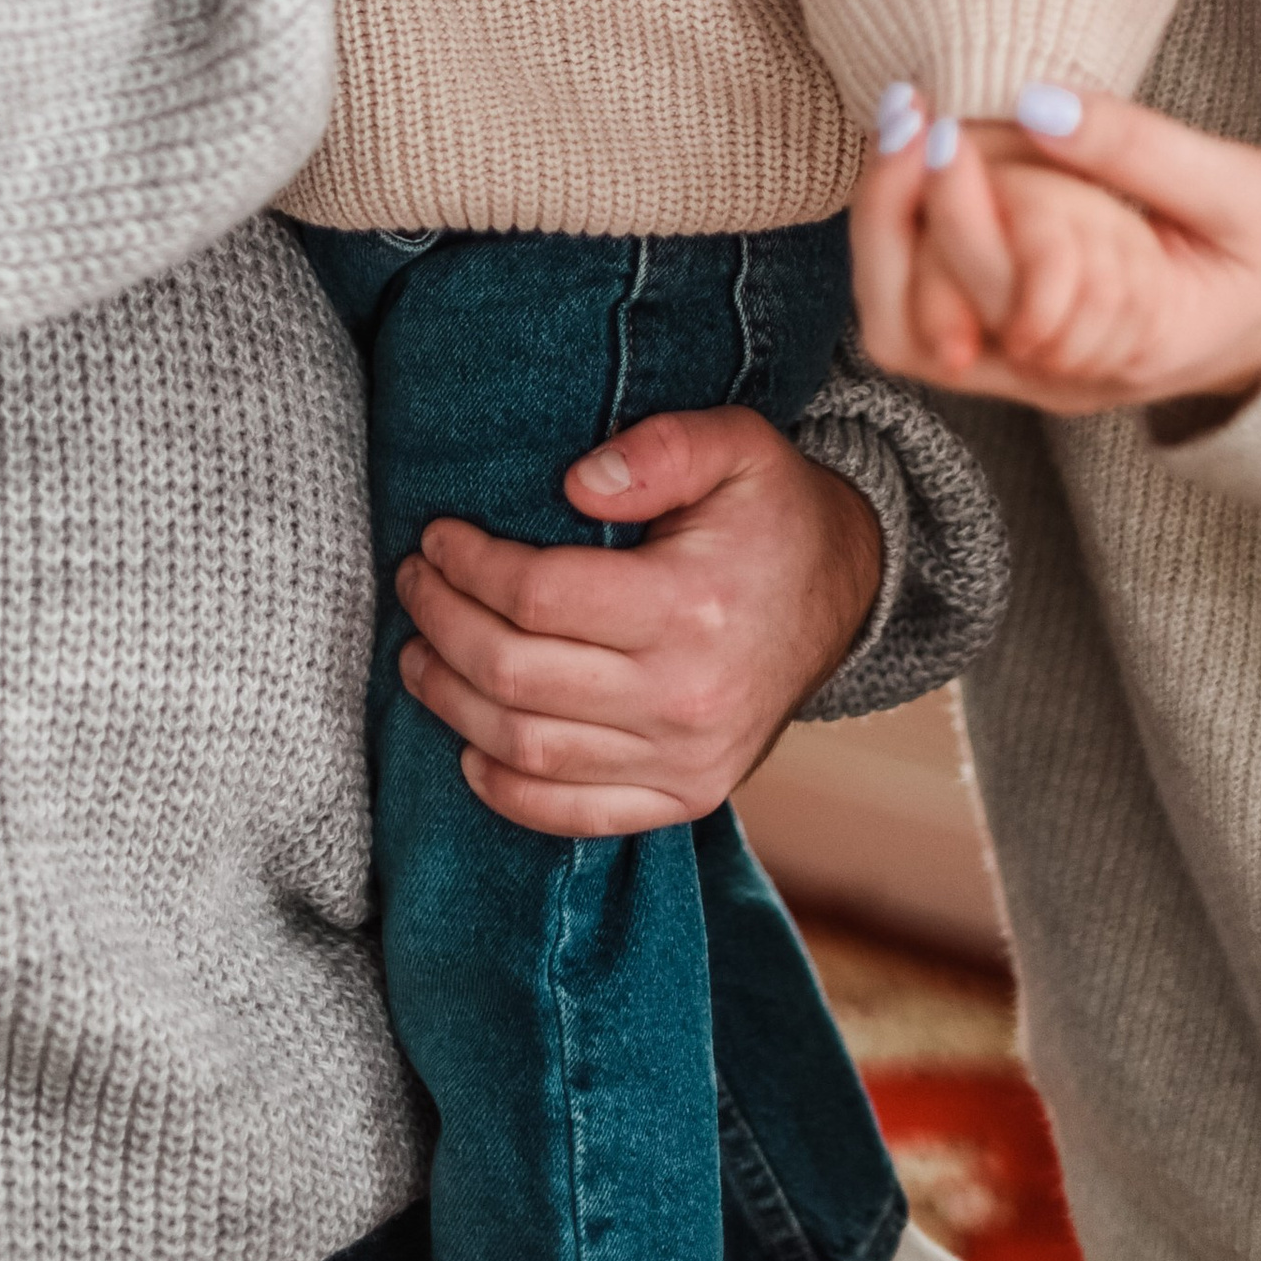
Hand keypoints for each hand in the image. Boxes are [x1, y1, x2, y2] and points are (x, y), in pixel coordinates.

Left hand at [392, 407, 881, 833]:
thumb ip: (660, 448)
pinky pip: (577, 817)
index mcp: (692, 607)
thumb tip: (574, 484)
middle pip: (517, 676)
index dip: (469, 565)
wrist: (846, 592)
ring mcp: (688, 761)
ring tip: (417, 655)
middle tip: (414, 584)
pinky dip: (509, 792)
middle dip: (443, 626)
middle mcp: (687, 698)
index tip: (437, 537)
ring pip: (530, 750)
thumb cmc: (774, 511)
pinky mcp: (687, 797)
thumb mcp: (737, 443)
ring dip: (454, 704)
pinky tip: (469, 748)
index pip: (539, 597)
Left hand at [852, 88, 1260, 412]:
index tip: (950, 125)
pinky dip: (907, 234)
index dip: (962, 210)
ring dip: (889, 222)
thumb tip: (1035, 102)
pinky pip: (926, 307)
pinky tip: (921, 158)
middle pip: (925, 326)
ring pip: (906, 324)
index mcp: (1137, 342)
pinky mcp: (1011, 346)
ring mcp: (1030, 371)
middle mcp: (1065, 376)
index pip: (1010, 298)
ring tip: (908, 124)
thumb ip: (1140, 148)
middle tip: (912, 112)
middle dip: (900, 210)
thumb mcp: (1238, 188)